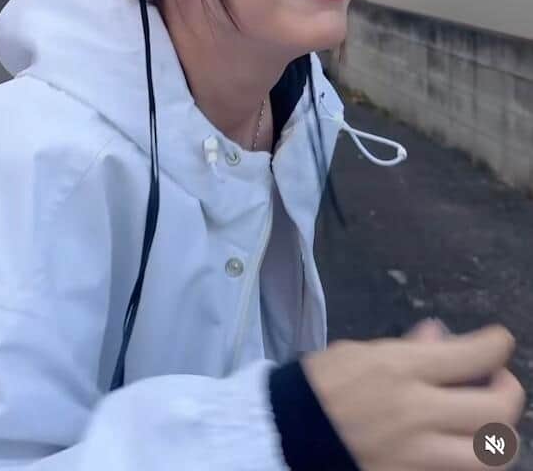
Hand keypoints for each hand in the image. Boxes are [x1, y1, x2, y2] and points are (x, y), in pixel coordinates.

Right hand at [300, 323, 525, 469]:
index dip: (496, 345)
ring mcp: (417, 457)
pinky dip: (468, 463)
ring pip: (489, 457)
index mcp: (401, 371)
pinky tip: (461, 449)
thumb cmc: (321, 386)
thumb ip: (408, 348)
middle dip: (508, 391)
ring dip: (498, 438)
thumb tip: (441, 336)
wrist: (285, 436)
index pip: (474, 355)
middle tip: (498, 382)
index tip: (497, 341)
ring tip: (487, 425)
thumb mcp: (360, 353)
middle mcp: (417, 415)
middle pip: (496, 410)